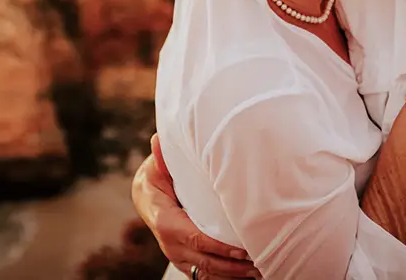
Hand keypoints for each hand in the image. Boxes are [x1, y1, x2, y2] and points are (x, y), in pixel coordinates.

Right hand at [131, 134, 260, 277]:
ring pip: (205, 272)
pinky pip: (202, 275)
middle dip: (232, 266)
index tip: (242, 250)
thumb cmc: (157, 179)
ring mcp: (177, 255)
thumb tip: (158, 140)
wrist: (146, 198)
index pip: (196, 238)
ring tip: (257, 272)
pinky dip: (222, 278)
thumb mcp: (157, 167)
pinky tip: (242, 276)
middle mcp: (170, 244)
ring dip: (231, 274)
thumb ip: (162, 157)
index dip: (219, 247)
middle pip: (205, 261)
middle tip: (259, 264)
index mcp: (166, 221)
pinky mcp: (183, 260)